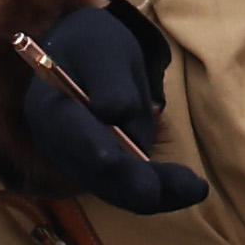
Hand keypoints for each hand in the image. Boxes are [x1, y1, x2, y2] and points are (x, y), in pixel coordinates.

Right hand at [0, 0, 208, 213]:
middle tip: (181, 186)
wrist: (85, 59)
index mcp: (49, 108)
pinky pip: (127, 189)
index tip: (113, 159)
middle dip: (135, 183)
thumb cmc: (94, 49)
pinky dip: (158, 193)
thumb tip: (115, 112)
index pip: (69, 134)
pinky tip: (190, 190)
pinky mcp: (99, 174)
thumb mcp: (103, 51)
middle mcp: (58, 146)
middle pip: (95, 173)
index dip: (92, 149)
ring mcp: (77, 164)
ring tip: (195, 189)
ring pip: (115, 189)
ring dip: (156, 194)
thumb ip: (108, 80)